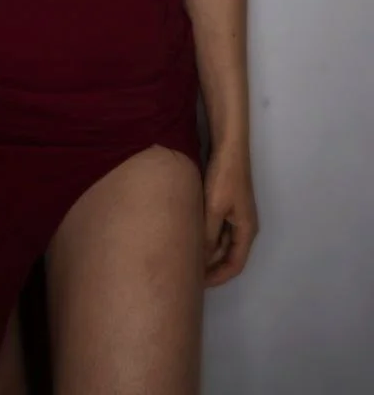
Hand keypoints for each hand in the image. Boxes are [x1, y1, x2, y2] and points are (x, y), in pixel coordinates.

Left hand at [202, 142, 258, 287]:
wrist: (228, 148)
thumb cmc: (224, 178)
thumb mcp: (214, 209)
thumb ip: (208, 235)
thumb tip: (199, 260)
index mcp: (246, 230)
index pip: (235, 265)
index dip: (218, 277)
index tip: (198, 284)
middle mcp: (244, 226)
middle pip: (229, 256)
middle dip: (211, 267)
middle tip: (189, 274)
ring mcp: (236, 215)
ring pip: (223, 243)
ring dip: (208, 252)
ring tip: (187, 259)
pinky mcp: (227, 205)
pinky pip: (218, 230)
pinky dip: (207, 238)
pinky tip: (190, 237)